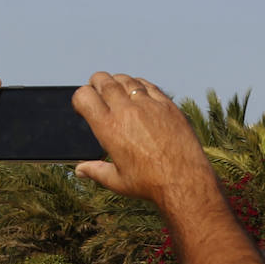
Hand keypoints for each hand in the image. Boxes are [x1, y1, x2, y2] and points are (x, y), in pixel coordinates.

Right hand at [72, 73, 216, 209]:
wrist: (184, 181)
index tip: (84, 106)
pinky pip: (148, 85)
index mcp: (108, 128)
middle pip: (103, 80)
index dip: (80, 98)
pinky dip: (139, 85)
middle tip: (97, 92)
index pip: (84, 96)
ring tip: (117, 91)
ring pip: (125, 79)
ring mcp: (148, 105)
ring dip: (117, 82)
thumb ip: (95, 171)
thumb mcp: (117, 181)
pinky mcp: (167, 105)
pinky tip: (138, 92)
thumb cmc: (149, 184)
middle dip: (95, 84)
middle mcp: (126, 111)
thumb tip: (80, 170)